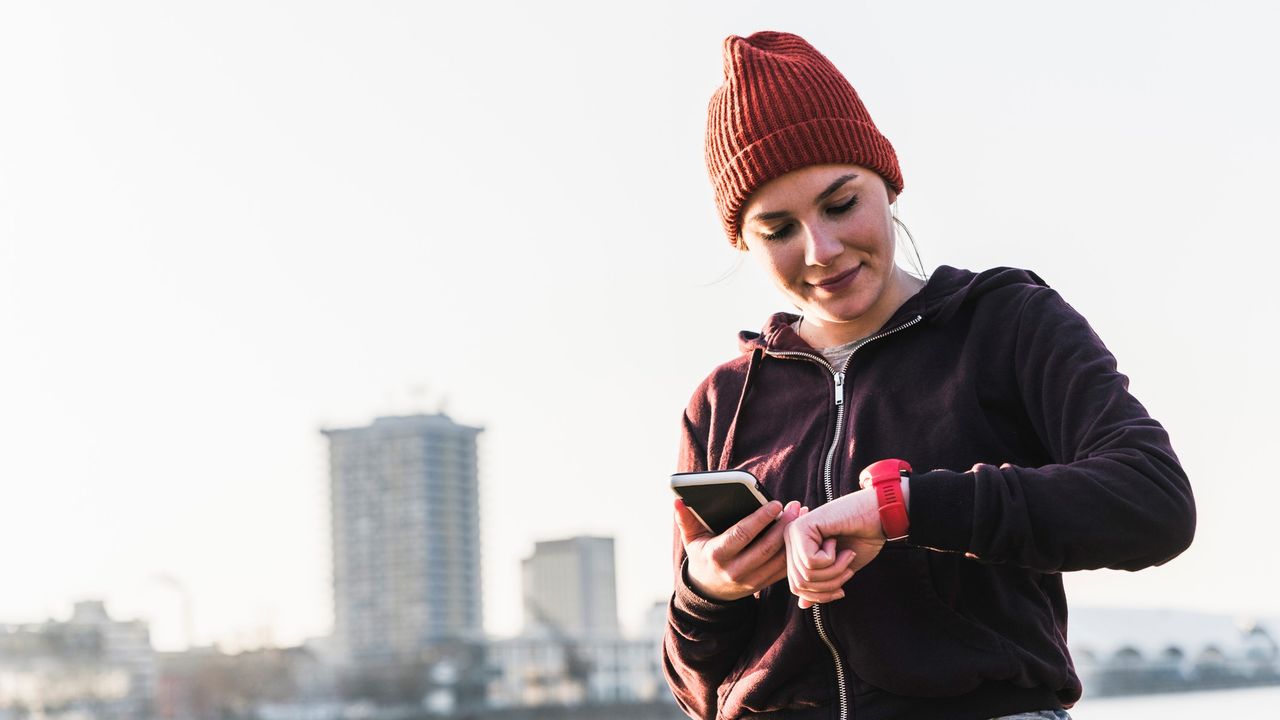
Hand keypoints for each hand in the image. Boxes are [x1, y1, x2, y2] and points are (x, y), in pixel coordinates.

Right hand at [675, 498, 802, 601]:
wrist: (708, 591)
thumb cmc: (702, 556)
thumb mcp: (691, 539)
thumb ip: (685, 519)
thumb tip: (677, 500)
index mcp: (717, 555)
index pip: (742, 534)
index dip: (760, 518)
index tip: (775, 503)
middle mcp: (735, 570)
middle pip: (765, 547)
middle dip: (783, 525)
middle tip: (795, 506)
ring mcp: (750, 580)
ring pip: (778, 559)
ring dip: (793, 537)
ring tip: (801, 515)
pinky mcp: (762, 585)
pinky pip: (782, 570)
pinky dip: (794, 552)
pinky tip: (801, 535)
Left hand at [784, 489, 885, 607]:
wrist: (878, 516)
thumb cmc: (861, 539)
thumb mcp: (838, 569)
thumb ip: (819, 584)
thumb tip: (801, 606)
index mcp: (796, 549)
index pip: (797, 588)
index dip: (821, 596)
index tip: (841, 589)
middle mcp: (789, 539)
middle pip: (799, 585)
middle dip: (829, 585)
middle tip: (848, 569)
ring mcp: (793, 532)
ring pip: (806, 575)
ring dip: (834, 571)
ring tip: (846, 555)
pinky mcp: (801, 527)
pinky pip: (811, 562)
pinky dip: (832, 559)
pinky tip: (838, 542)